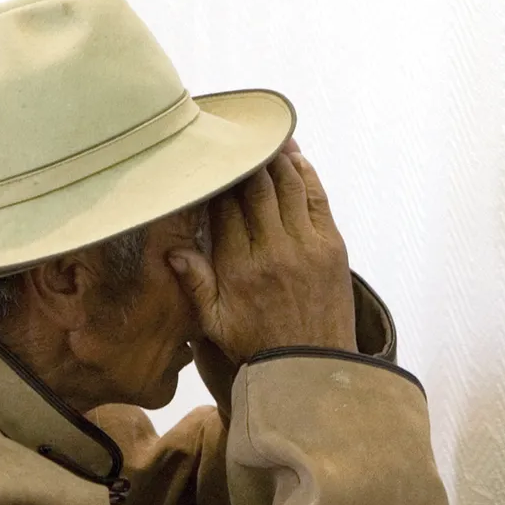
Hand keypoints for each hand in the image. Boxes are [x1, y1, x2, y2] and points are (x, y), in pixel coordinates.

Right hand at [170, 142, 356, 362]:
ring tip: (264, 136)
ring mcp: (306, 246)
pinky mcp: (332, 246)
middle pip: (256, 187)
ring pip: (288, 185)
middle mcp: (273, 252)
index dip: (218, 180)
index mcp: (239, 268)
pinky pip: (316, 197)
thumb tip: (171, 250)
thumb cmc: (260, 346)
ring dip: (276, 157)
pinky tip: (294, 158)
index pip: (225, 208)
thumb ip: (194, 285)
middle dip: (246, 159)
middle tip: (236, 137)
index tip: (211, 161)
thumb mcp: (215, 324)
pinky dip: (305, 173)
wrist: (312, 368)